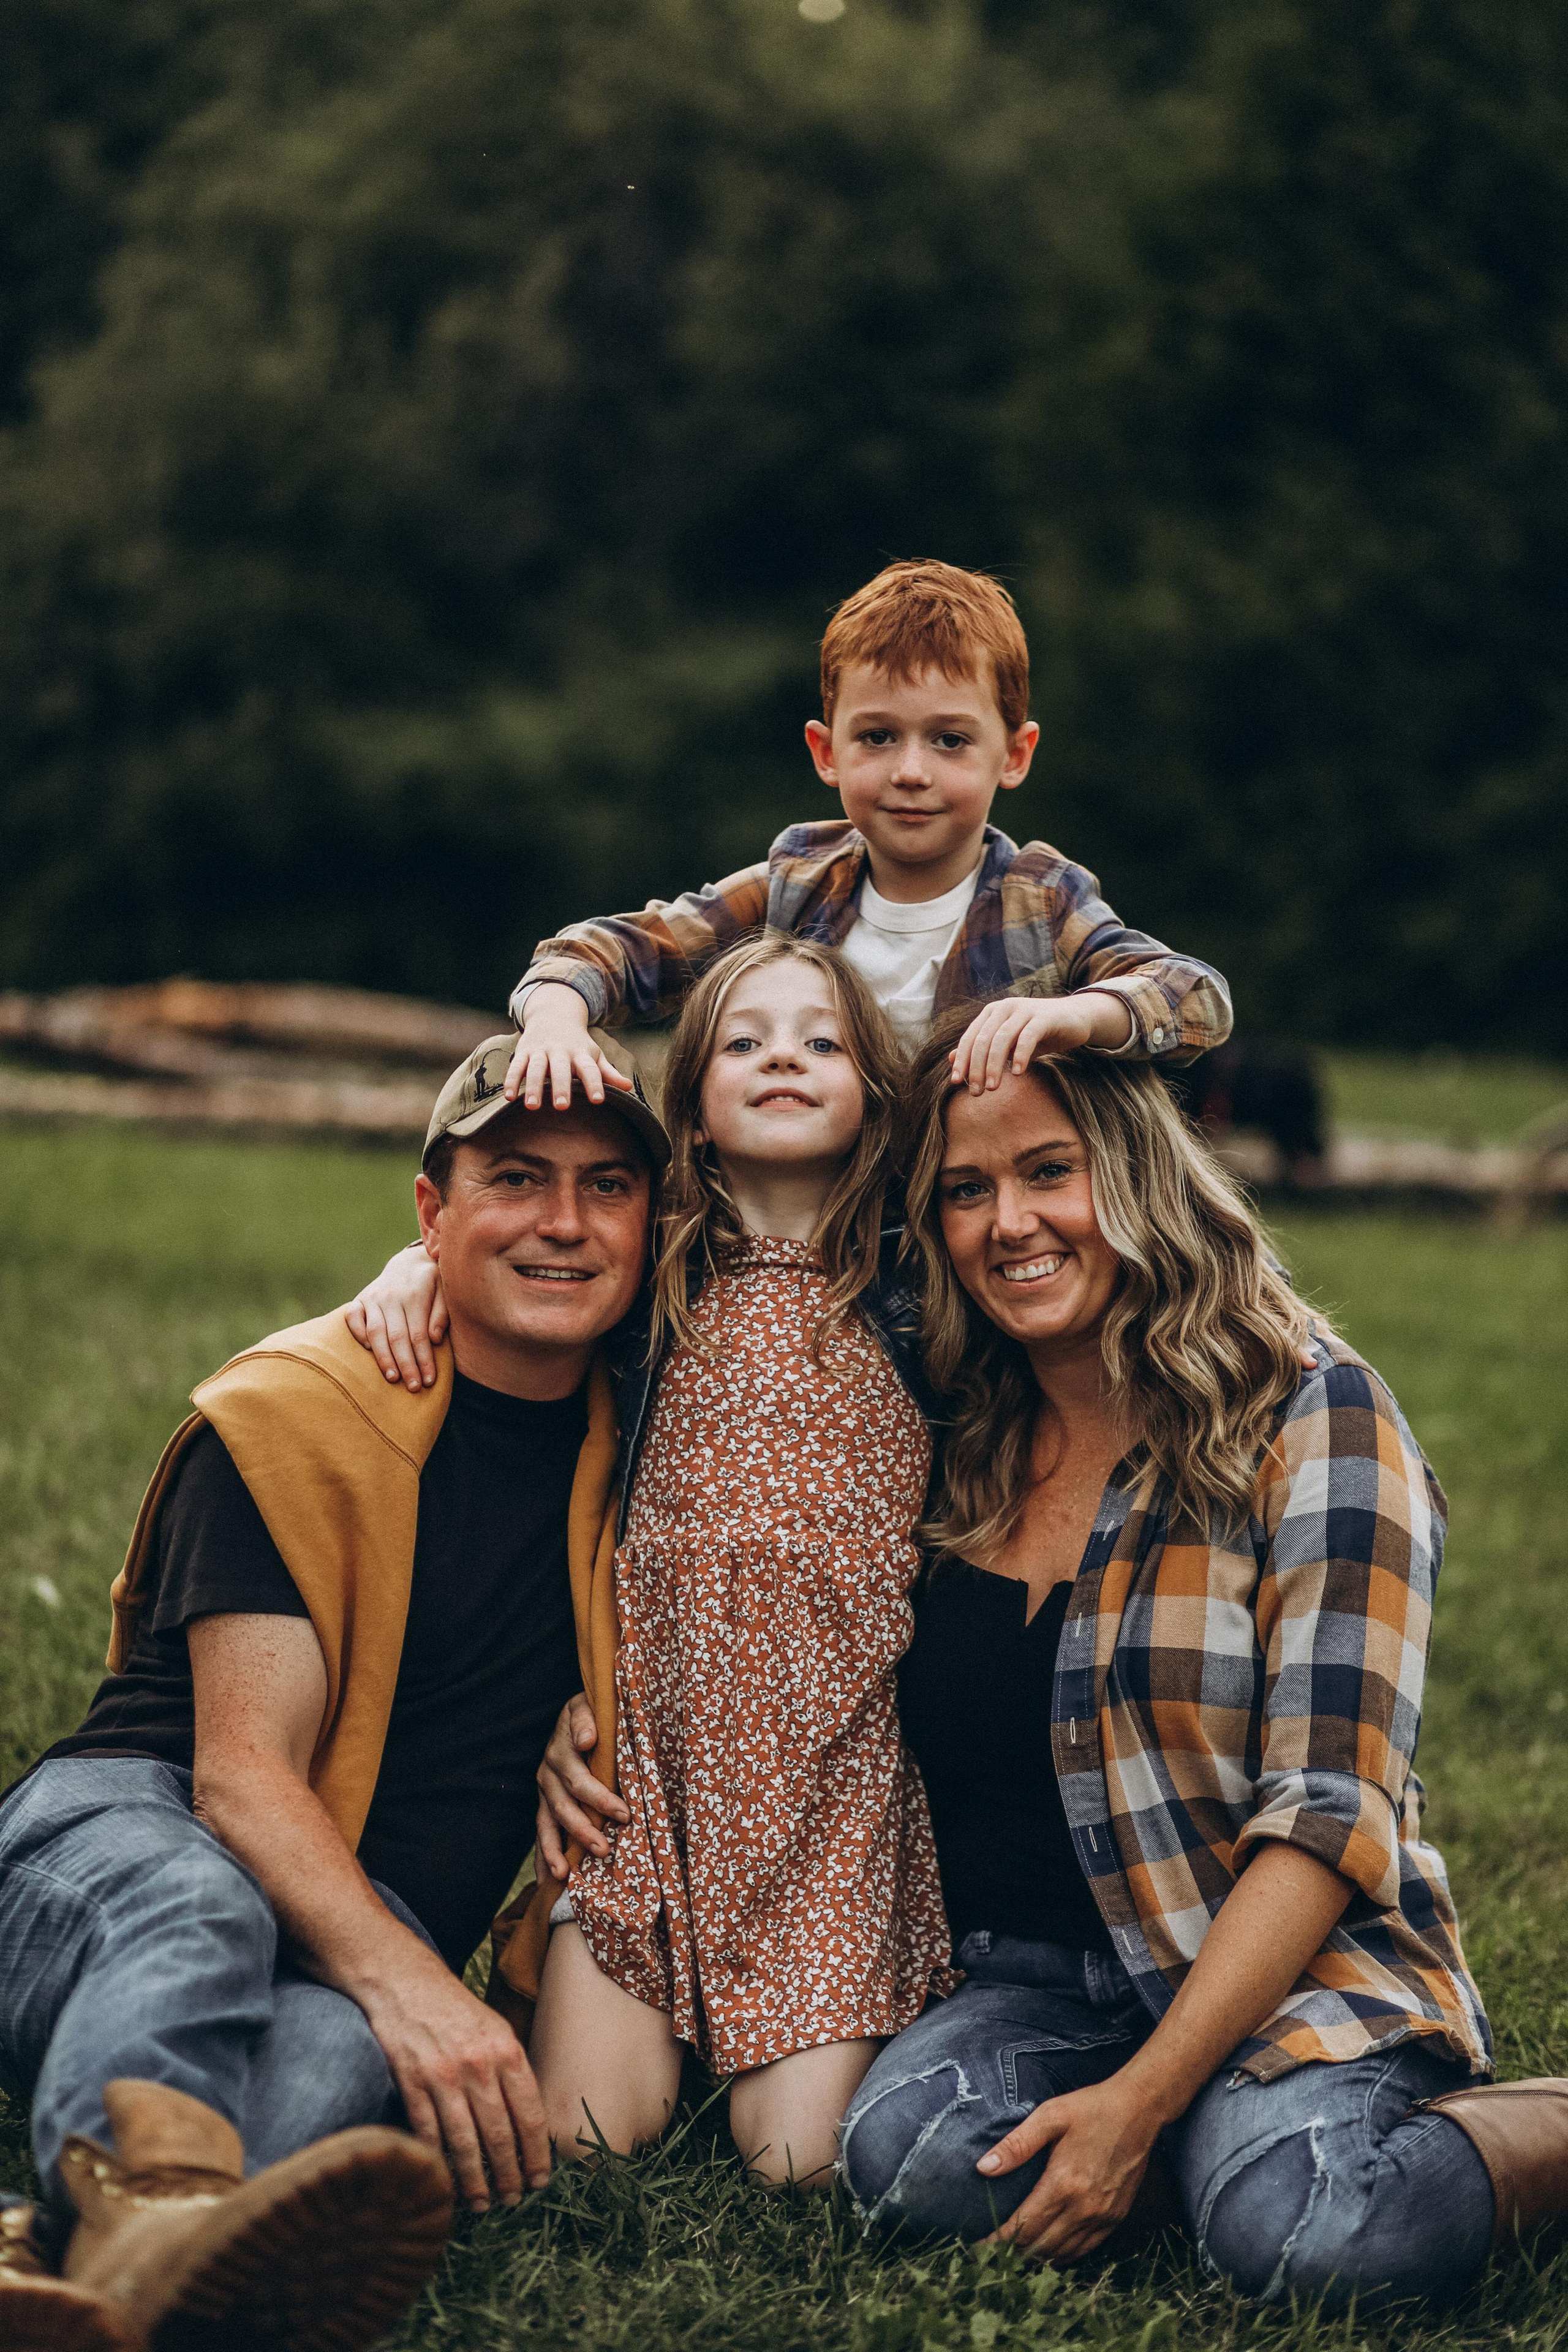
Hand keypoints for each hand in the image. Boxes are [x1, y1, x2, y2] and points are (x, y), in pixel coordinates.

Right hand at [344, 1246, 446, 1390]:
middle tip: (413, 1387)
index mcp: (415, 1295)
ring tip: (392, 1378)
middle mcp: (391, 1296)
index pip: (419, 1335)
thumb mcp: (446, 1292)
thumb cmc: (432, 1284)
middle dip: (406, 1365)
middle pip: (397, 1337)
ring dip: (383, 1357)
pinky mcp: (360, 1299)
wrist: (409, 1262)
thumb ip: (442, 1314)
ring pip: (375, 1331)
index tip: (429, 1380)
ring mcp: (373, 1297)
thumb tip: (435, 1339)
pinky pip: (353, 1317)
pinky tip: (369, 1352)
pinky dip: (358, 1334)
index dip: (424, 1359)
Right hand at [358, 1940, 550, 2208]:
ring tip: (482, 2204)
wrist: (406, 1981)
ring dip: (475, 2180)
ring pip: (464, 2142)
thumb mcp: (497, 2028)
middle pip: (500, 2135)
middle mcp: (478, 2065)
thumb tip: (531, 2124)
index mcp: (507, 2050)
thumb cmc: (457, 2010)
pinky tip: (445, 2182)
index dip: (537, 2153)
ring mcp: (442, 2075)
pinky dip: (437, 2162)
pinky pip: (428, 2133)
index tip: (540, 2179)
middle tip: (512, 2200)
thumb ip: (513, 2070)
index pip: (531, 2114)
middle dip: (509, 2175)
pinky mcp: (410, 2082)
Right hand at [503, 983, 635, 1108]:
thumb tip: (628, 1088)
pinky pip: (516, 1066)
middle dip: (561, 1086)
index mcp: (581, 1053)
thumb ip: (608, 1073)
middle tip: (562, 1106)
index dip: (594, 1084)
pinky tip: (509, 1097)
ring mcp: (540, 1050)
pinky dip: (511, 1080)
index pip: (590, 1069)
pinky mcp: (523, 1051)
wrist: (554, 1013)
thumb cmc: (578, 1043)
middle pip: (561, 1069)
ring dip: (534, 1086)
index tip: (598, 1100)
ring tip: (533, 1106)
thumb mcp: (593, 1054)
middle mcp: (560, 1051)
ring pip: (536, 1068)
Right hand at [535, 1693, 627, 1878]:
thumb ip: (587, 1720)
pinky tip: (550, 1880)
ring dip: (555, 1849)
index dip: (599, 1798)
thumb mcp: (592, 1705)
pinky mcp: (545, 1804)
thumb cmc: (597, 1711)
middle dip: (583, 1829)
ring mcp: (544, 1790)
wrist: (582, 1713)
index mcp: (561, 1747)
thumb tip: (586, 1740)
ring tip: (565, 1874)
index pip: (579, 1778)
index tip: (624, 1814)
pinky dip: (544, 1857)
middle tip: (604, 1850)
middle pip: (562, 1805)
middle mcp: (548, 1770)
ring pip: (546, 1823)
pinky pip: (542, 1832)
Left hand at [949, 993, 1134, 1092]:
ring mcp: (1024, 1010)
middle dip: (977, 1068)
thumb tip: (950, 1060)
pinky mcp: (1044, 1017)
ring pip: (1002, 1039)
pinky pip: (1028, 1036)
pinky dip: (1021, 1055)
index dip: (961, 1060)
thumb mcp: (1007, 1043)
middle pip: (983, 1040)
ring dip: (995, 1065)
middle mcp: (1005, 1008)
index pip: (970, 1038)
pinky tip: (1019, 1073)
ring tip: (993, 1088)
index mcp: (991, 1013)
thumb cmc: (1037, 1033)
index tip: (956, 1083)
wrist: (1074, 1018)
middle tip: (976, 1092)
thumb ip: (982, 1050)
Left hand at [977, 2076, 1158, 2261]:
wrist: (1139, 2109)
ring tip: (1013, 2250)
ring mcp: (1102, 2216)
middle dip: (1012, 2251)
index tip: (977, 2243)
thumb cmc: (1091, 2108)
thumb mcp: (1050, 2115)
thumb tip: (983, 2168)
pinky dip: (1062, 2254)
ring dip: (1035, 2255)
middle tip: (991, 2248)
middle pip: (1039, 2247)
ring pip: (1061, 2253)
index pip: (1022, 2227)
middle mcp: (1084, 2208)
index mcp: (1063, 2184)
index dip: (997, 2239)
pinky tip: (1048, 2247)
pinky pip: (1084, 2249)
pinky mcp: (1115, 2217)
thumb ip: (1016, 2144)